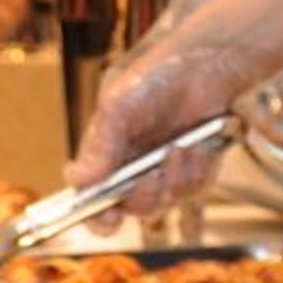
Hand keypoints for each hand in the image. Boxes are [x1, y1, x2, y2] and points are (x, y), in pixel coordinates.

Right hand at [68, 0, 282, 212]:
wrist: (206, 66)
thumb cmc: (156, 76)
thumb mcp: (120, 106)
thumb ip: (100, 146)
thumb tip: (76, 180)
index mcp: (105, 152)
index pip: (91, 196)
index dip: (95, 213)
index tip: (107, 216)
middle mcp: (132, 167)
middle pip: (130, 208)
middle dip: (142, 198)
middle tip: (150, 178)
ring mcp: (163, 170)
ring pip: (165, 202)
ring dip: (173, 179)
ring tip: (180, 148)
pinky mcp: (194, 170)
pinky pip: (194, 190)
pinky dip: (196, 171)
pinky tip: (196, 146)